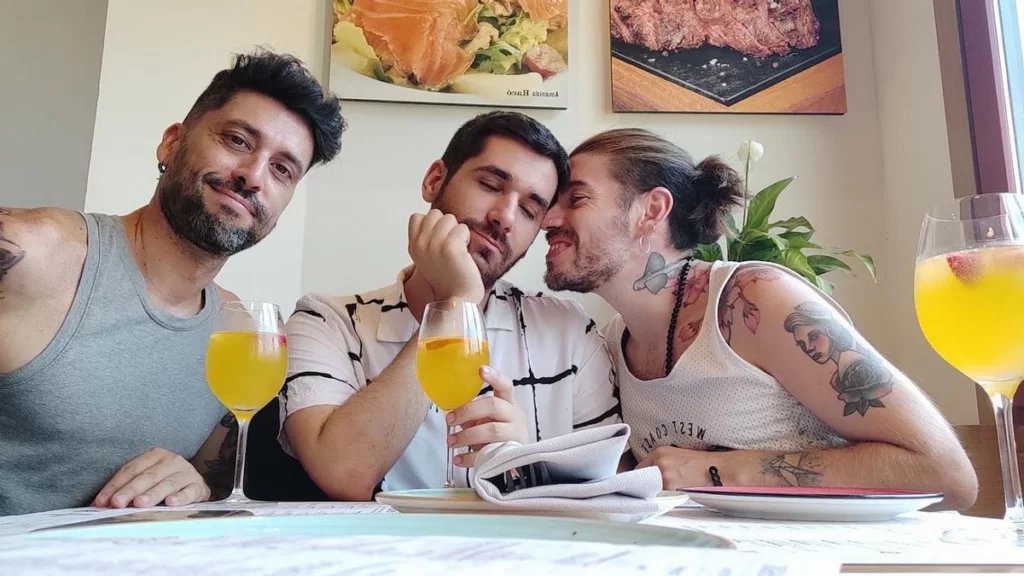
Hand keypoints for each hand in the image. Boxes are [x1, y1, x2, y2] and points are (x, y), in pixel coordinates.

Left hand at [92, 448, 210, 508]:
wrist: (196, 484)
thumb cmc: (164, 483)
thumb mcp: (146, 480)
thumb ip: (126, 489)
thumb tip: (98, 505)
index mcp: (155, 456)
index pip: (131, 470)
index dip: (114, 486)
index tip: (101, 502)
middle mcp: (172, 461)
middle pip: (147, 476)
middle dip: (130, 490)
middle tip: (117, 503)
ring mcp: (187, 473)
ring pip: (167, 483)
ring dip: (152, 494)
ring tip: (139, 504)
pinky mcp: (199, 486)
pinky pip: (190, 491)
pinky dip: (181, 497)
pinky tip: (171, 502)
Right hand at [408, 209, 484, 302]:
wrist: (457, 299)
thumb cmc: (447, 278)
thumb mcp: (426, 257)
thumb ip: (426, 238)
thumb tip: (436, 219)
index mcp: (413, 246)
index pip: (417, 217)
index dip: (432, 224)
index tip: (439, 241)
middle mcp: (420, 244)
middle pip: (435, 214)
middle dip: (446, 226)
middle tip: (450, 245)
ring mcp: (434, 244)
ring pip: (450, 218)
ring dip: (457, 232)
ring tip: (457, 250)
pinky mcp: (451, 247)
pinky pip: (462, 228)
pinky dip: (466, 239)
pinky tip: (464, 253)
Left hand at [447, 366, 527, 467]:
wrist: (515, 462)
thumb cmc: (497, 436)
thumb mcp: (487, 421)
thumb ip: (473, 414)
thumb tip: (450, 414)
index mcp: (508, 404)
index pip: (505, 386)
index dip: (494, 377)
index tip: (480, 370)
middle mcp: (515, 416)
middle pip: (494, 406)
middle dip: (468, 412)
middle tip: (450, 420)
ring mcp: (515, 435)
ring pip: (492, 431)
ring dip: (467, 436)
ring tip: (451, 441)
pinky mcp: (511, 455)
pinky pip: (489, 455)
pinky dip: (469, 457)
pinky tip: (458, 459)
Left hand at [637, 446, 717, 489]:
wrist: (713, 469)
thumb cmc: (695, 462)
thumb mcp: (673, 453)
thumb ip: (657, 461)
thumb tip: (644, 472)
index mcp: (659, 453)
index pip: (639, 467)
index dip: (642, 474)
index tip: (643, 479)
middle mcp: (660, 464)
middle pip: (644, 479)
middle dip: (648, 482)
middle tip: (657, 484)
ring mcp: (665, 478)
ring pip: (652, 489)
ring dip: (657, 490)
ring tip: (671, 486)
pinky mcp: (672, 489)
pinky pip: (661, 495)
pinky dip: (665, 495)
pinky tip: (675, 491)